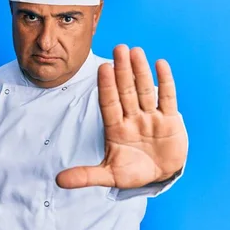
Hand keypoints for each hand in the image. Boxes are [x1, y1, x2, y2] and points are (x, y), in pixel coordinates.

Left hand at [56, 44, 187, 188]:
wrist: (159, 175)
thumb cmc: (133, 172)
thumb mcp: (109, 175)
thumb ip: (86, 176)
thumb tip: (58, 181)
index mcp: (116, 128)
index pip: (109, 103)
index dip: (107, 86)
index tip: (103, 67)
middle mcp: (132, 118)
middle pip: (126, 91)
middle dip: (122, 71)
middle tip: (118, 48)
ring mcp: (151, 117)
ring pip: (145, 90)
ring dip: (141, 71)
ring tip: (136, 51)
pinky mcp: (170, 120)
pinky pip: (167, 98)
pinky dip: (165, 82)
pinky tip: (160, 64)